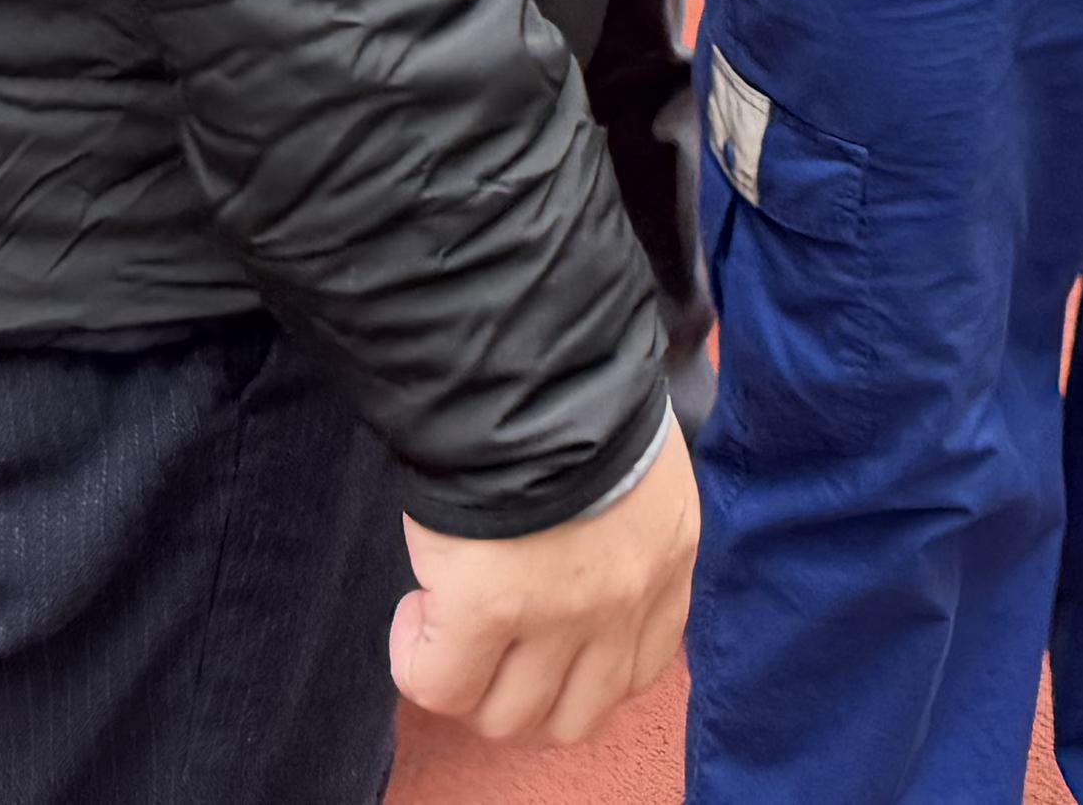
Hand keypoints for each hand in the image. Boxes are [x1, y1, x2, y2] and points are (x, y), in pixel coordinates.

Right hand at [388, 424, 694, 743]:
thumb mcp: (634, 466)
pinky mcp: (488, 609)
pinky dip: (417, 661)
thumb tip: (572, 560)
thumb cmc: (574, 394)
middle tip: (487, 644)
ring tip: (445, 620)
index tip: (538, 639)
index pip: (637, 671)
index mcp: (667, 560)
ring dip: (469, 682)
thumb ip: (621, 529)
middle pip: (571, 718)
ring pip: (506, 717)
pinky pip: (440, 685)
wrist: (531, 364)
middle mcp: (623, 601)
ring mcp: (559, 614)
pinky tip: (416, 611)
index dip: (577, 670)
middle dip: (522, 693)